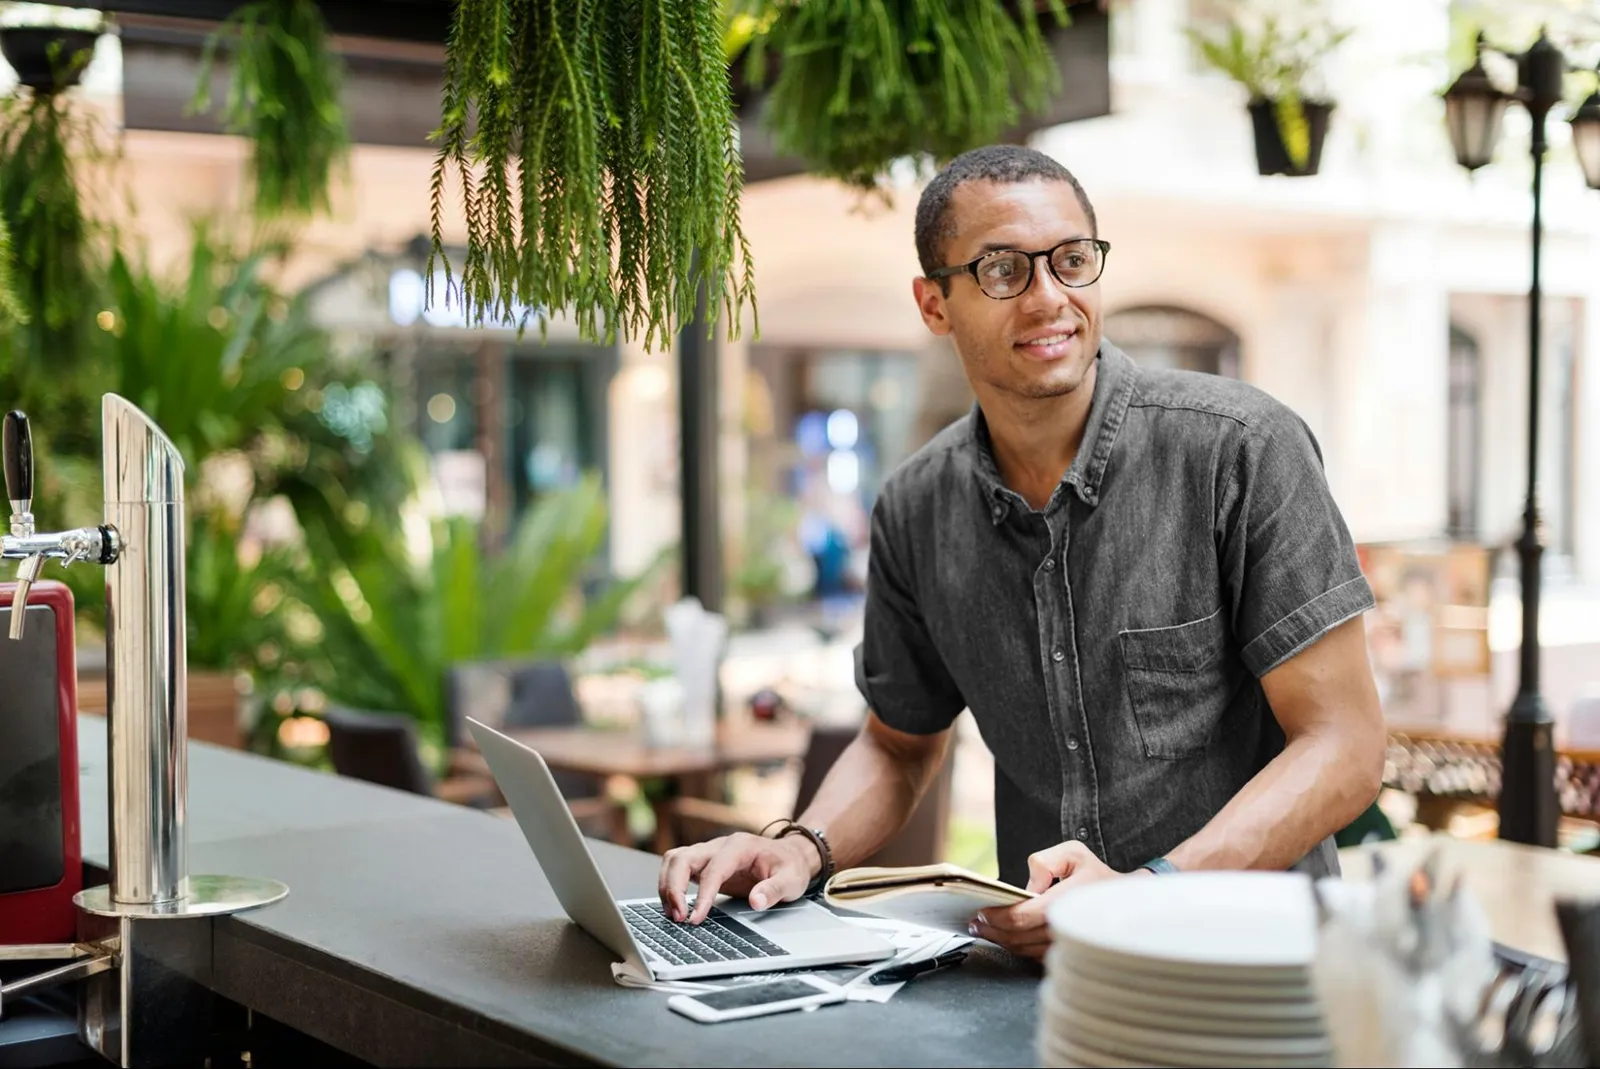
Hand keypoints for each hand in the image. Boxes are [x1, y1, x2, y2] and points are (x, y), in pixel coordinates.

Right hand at [657, 832, 819, 923]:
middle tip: (678, 917)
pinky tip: (675, 906)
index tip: (696, 918)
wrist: (790, 856)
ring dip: (667, 885)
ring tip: (673, 914)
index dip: (702, 895)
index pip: (712, 869)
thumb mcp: (791, 880)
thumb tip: (756, 902)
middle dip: (673, 887)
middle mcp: (719, 845)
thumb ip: (774, 890)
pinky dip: (670, 885)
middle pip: (682, 858)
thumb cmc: (789, 866)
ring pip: (674, 859)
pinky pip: (678, 868)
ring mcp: (709, 852)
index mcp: (739, 846)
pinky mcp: (704, 863)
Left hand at [967, 841, 1126, 959]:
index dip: (999, 916)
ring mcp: (1071, 944)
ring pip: (1027, 950)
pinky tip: (1004, 937)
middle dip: (994, 930)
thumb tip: (1028, 888)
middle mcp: (1071, 926)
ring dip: (1002, 941)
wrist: (1126, 901)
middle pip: (1022, 937)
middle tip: (975, 923)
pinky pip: (1036, 957)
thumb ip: (1045, 861)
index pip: (1026, 916)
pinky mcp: (1069, 954)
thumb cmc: (1095, 875)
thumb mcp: (1073, 853)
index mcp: (1071, 900)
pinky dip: (1017, 948)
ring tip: (984, 930)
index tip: (982, 911)